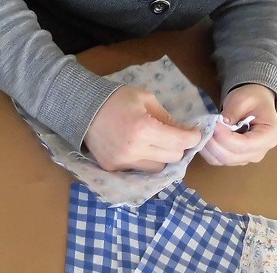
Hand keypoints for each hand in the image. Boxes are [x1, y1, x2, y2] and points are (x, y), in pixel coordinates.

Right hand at [84, 86, 201, 171]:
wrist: (83, 109)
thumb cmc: (117, 99)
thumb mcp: (147, 99)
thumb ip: (167, 118)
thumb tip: (185, 132)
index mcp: (144, 129)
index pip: (180, 142)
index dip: (193, 137)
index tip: (194, 133)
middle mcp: (134, 150)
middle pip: (172, 157)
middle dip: (178, 146)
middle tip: (174, 136)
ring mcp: (122, 162)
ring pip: (158, 167)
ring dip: (162, 156)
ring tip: (156, 143)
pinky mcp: (113, 168)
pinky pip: (140, 169)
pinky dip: (145, 160)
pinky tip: (139, 148)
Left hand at [200, 84, 276, 165]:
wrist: (255, 104)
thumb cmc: (253, 100)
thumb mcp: (244, 99)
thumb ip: (233, 112)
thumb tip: (221, 124)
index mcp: (269, 136)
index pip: (244, 145)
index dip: (225, 137)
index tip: (214, 125)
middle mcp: (260, 152)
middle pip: (232, 156)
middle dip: (215, 143)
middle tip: (206, 128)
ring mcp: (246, 158)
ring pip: (223, 160)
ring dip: (209, 148)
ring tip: (204, 132)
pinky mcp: (234, 159)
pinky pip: (217, 160)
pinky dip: (207, 151)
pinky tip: (204, 138)